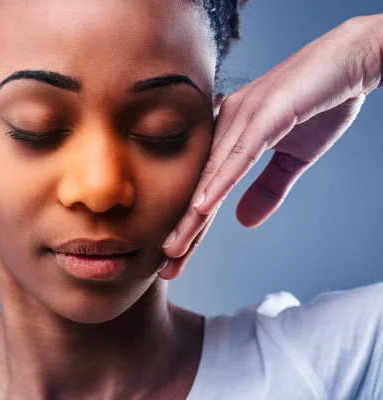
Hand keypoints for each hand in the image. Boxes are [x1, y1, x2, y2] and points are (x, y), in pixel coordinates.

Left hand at [158, 14, 382, 278]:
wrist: (351, 60)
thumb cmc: (320, 103)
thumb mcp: (294, 157)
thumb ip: (268, 188)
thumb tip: (243, 221)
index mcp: (229, 136)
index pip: (206, 190)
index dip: (192, 227)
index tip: (176, 258)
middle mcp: (226, 126)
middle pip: (200, 187)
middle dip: (183, 229)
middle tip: (165, 265)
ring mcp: (242, 118)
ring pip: (211, 176)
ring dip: (192, 216)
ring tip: (173, 248)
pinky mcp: (265, 113)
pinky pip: (238, 156)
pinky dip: (219, 183)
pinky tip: (201, 208)